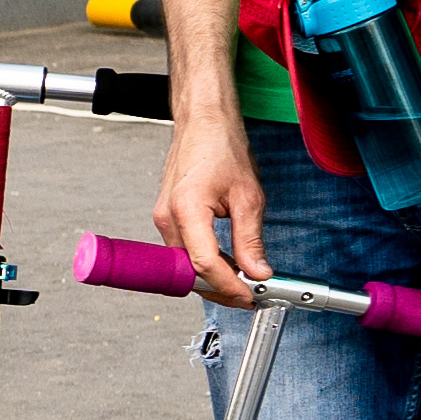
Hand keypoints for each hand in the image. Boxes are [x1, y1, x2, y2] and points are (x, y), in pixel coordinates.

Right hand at [150, 107, 266, 304]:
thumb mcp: (248, 196)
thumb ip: (251, 240)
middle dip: (219, 289)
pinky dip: (204, 263)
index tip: (248, 296)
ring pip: (185, 265)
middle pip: (190, 272)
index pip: (204, 264)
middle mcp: (167, 217)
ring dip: (212, 278)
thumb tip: (257, 272)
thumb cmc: (220, 147)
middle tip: (249, 296)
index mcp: (186, 209)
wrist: (203, 123)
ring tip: (243, 282)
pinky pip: (183, 251)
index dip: (228, 286)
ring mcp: (163, 219)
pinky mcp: (167, 218)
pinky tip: (227, 265)